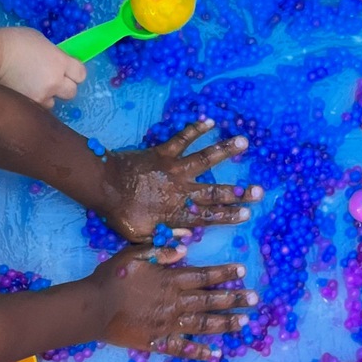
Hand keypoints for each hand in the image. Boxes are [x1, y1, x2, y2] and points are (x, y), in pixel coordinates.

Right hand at [0, 26, 85, 106]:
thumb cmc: (14, 42)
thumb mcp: (40, 41)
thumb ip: (53, 54)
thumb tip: (57, 62)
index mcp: (60, 62)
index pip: (81, 74)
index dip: (75, 73)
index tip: (68, 70)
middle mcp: (55, 81)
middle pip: (71, 92)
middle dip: (64, 87)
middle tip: (52, 81)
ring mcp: (42, 96)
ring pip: (53, 103)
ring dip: (47, 96)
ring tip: (33, 87)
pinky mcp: (28, 105)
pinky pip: (37, 107)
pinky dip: (33, 102)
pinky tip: (24, 92)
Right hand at [95, 246, 254, 360]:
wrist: (93, 308)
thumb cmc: (111, 278)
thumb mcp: (134, 254)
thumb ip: (159, 251)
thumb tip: (184, 248)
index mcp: (170, 280)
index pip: (204, 276)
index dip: (224, 273)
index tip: (242, 272)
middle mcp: (175, 302)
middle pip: (210, 300)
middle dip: (234, 299)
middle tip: (254, 299)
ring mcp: (168, 324)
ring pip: (203, 324)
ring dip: (225, 324)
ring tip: (244, 323)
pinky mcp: (158, 342)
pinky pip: (183, 349)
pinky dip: (199, 352)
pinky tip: (215, 354)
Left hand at [99, 119, 261, 241]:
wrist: (103, 186)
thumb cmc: (119, 213)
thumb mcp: (140, 236)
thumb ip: (163, 240)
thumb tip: (188, 240)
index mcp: (176, 212)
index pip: (208, 216)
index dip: (228, 215)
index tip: (246, 214)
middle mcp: (181, 190)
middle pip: (215, 191)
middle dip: (238, 192)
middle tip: (258, 191)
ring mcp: (174, 169)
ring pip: (204, 160)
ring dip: (224, 151)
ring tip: (243, 143)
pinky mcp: (163, 152)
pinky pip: (182, 139)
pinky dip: (195, 130)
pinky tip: (209, 121)